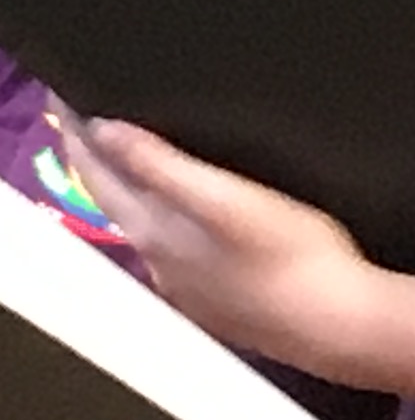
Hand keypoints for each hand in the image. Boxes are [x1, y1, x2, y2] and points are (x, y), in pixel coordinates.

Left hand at [53, 112, 387, 382]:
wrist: (340, 326)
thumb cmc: (292, 253)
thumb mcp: (227, 198)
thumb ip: (161, 165)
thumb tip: (103, 128)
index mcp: (153, 232)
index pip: (96, 172)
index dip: (78, 131)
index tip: (68, 94)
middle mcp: (158, 263)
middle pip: (117, 201)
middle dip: (105, 159)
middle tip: (99, 118)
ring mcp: (188, 289)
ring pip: (148, 230)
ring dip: (140, 193)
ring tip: (148, 160)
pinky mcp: (220, 307)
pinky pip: (179, 255)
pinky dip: (172, 226)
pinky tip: (196, 224)